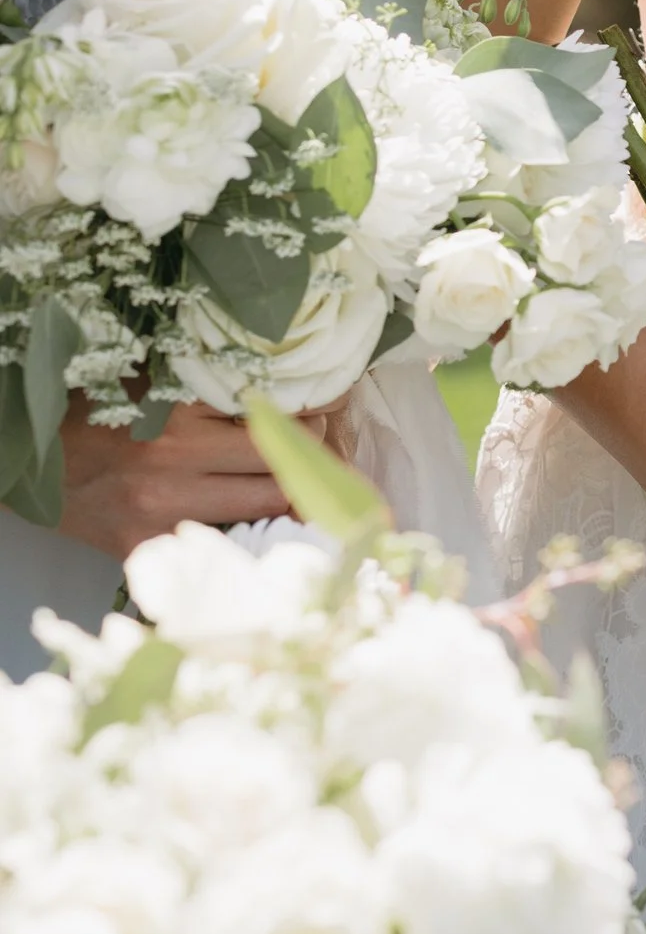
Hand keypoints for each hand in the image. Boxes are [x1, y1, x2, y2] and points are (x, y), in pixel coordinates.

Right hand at [56, 398, 314, 556]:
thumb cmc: (98, 417)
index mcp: (177, 411)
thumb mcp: (151, 388)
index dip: (308, 419)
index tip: (324, 418)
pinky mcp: (149, 545)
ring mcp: (163, 509)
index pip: (271, 416)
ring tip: (299, 491)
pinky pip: (222, 542)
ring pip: (262, 507)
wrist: (33, 463)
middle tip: (319, 458)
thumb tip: (287, 399)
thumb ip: (210, 392)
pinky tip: (257, 526)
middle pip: (278, 466)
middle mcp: (175, 460)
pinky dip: (245, 533)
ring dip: (287, 499)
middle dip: (309, 461)